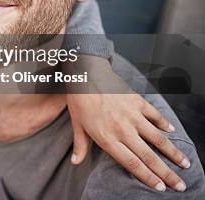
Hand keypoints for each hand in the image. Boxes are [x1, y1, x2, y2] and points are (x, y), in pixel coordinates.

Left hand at [67, 91, 190, 192]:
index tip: (160, 187)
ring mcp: (131, 115)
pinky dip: (164, 124)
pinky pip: (154, 115)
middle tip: (180, 184)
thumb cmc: (79, 100)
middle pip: (148, 156)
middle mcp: (122, 129)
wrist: (85, 74)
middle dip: (166, 173)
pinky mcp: (137, 101)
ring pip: (157, 138)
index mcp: (107, 138)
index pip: (132, 163)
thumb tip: (75, 162)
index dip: (147, 177)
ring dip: (173, 152)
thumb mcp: (76, 124)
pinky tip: (172, 131)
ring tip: (185, 163)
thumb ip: (80, 145)